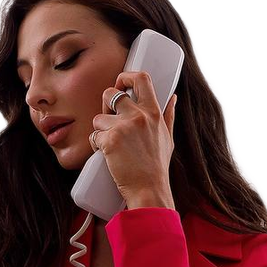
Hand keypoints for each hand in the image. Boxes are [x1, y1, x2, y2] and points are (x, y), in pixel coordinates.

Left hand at [91, 70, 175, 205]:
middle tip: (109, 119)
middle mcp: (138, 116)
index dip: (126, 76)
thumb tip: (173, 98)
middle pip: (111, 93)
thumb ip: (168, 116)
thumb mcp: (168, 138)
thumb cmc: (157, 167)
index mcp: (153, 113)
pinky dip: (96, 146)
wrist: (149, 190)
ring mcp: (123, 127)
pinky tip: (105, 155)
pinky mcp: (109, 141)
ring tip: (111, 146)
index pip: (141, 79)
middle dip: (105, 105)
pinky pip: (93, 136)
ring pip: (99, 118)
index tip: (121, 84)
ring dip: (100, 131)